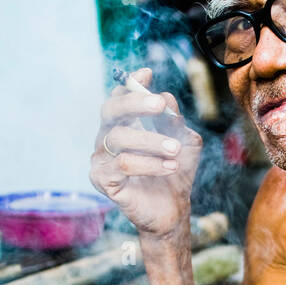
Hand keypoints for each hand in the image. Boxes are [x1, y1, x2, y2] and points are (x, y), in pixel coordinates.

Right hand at [90, 67, 202, 237]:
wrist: (173, 211)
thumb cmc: (175, 174)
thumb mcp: (184, 142)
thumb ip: (175, 121)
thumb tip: (166, 97)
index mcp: (124, 125)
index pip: (120, 97)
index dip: (131, 84)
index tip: (147, 73)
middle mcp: (108, 138)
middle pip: (110, 110)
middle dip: (135, 103)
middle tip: (159, 105)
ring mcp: (102, 159)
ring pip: (119, 138)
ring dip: (152, 141)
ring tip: (175, 151)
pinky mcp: (102, 180)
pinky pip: (122, 164)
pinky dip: (149, 164)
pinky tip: (169, 168)